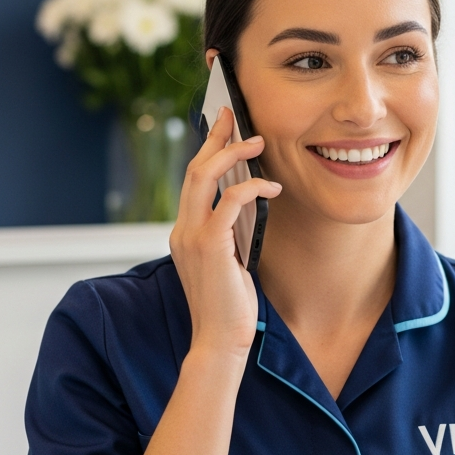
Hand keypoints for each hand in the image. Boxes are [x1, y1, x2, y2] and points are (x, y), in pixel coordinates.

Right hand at [169, 106, 281, 356]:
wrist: (220, 340)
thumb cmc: (230, 307)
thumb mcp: (229, 262)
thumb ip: (230, 234)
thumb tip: (248, 205)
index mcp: (184, 232)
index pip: (193, 182)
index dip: (207, 150)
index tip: (223, 126)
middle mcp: (182, 230)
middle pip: (194, 168)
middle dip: (215, 137)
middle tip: (234, 114)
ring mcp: (191, 237)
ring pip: (203, 176)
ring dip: (231, 153)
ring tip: (257, 141)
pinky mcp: (209, 245)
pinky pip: (229, 201)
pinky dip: (251, 187)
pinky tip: (272, 188)